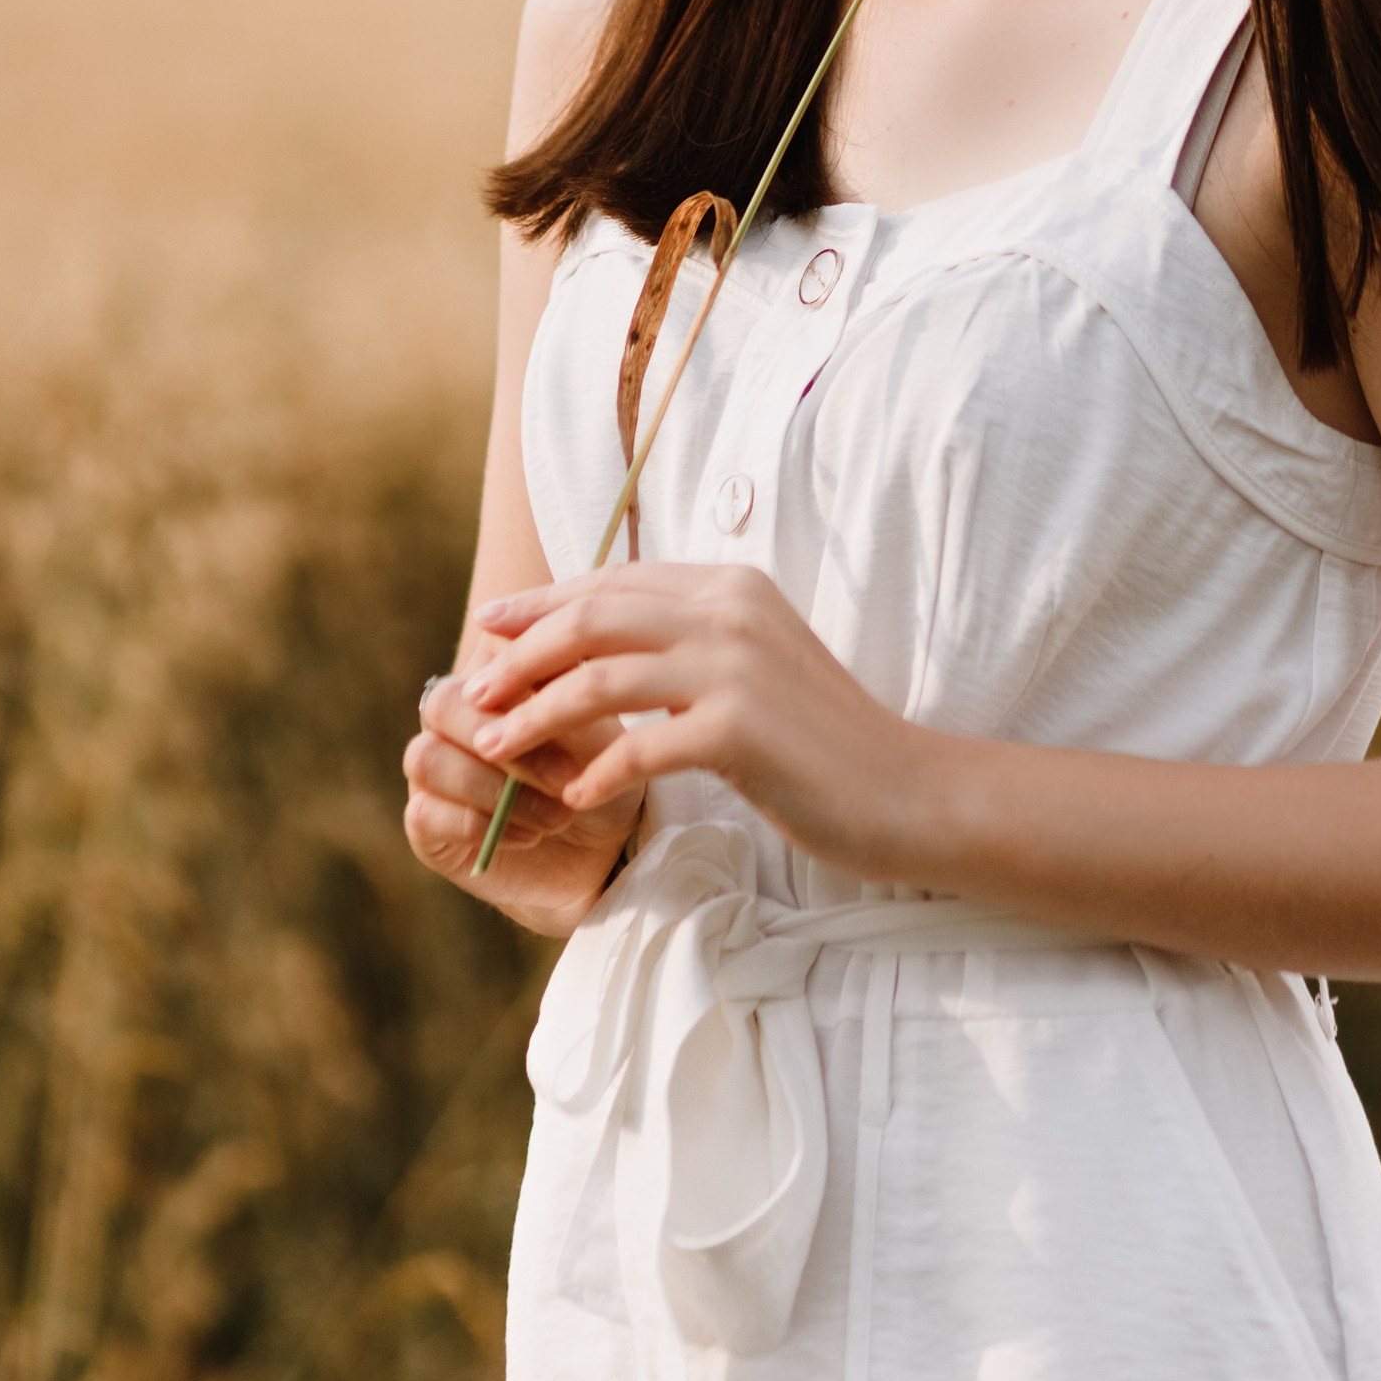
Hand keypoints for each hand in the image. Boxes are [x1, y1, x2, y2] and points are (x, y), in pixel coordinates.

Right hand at [403, 670, 642, 926]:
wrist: (604, 854)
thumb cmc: (601, 778)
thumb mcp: (603, 736)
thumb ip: (569, 698)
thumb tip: (539, 666)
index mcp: (492, 675)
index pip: (476, 645)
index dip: (515, 669)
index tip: (564, 700)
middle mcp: (453, 716)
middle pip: (442, 703)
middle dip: (507, 743)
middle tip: (567, 777)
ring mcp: (435, 767)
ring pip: (427, 759)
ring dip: (495, 790)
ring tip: (556, 816)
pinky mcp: (426, 822)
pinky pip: (426, 813)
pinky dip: (483, 825)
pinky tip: (530, 835)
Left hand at [467, 563, 926, 879]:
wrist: (907, 789)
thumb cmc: (823, 740)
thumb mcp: (755, 664)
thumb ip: (690, 642)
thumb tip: (605, 644)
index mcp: (730, 586)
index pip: (611, 581)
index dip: (540, 602)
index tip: (487, 626)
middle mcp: (730, 610)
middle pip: (593, 617)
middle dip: (521, 654)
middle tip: (474, 692)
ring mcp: (737, 665)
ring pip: (602, 677)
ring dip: (537, 715)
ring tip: (494, 749)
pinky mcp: (742, 729)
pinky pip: (641, 746)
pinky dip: (598, 773)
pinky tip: (574, 798)